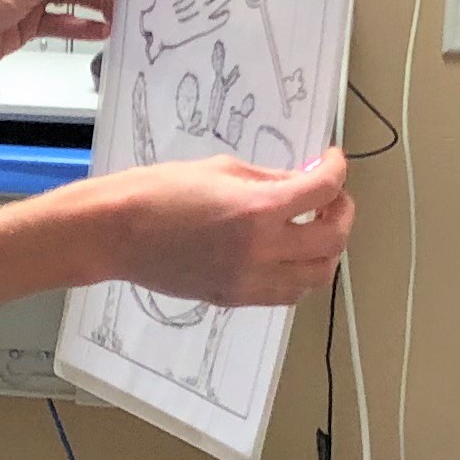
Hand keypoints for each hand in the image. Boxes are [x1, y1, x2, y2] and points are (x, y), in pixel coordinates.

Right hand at [99, 149, 353, 306]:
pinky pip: (286, 293)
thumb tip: (304, 184)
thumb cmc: (158, 190)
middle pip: (334, 240)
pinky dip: (298, 274)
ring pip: (317, 277)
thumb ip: (271, 180)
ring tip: (311, 228)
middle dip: (341, 213)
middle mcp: (261, 251)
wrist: (117, 233)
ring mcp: (249, 281)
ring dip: (325, 250)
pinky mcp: (235, 298)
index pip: (323, 191)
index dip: (336, 170)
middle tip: (330, 197)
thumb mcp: (222, 169)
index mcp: (258, 210)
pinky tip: (286, 252)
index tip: (331, 161)